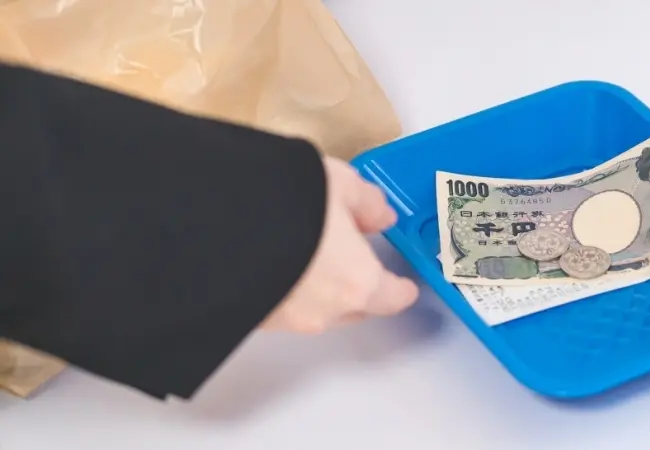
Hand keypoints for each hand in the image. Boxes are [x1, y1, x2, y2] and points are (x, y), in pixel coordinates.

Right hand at [260, 156, 418, 332]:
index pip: (392, 298)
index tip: (404, 283)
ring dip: (319, 286)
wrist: (206, 224)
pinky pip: (281, 305)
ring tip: (308, 249)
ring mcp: (284, 321)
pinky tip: (274, 257)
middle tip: (353, 256)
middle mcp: (324, 311)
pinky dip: (286, 287)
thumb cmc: (288, 201)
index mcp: (358, 283)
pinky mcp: (249, 318)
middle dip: (359, 285)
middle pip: (355, 307)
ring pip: (316, 307)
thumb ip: (366, 203)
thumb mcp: (339, 184)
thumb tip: (380, 217)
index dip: (400, 288)